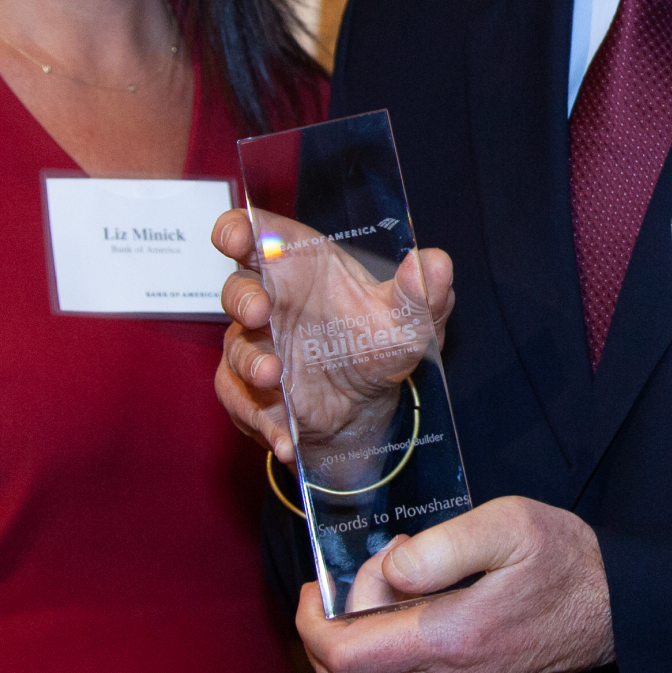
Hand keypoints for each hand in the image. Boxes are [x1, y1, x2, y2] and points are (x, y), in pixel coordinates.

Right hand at [214, 204, 454, 464]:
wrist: (370, 405)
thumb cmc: (378, 343)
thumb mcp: (409, 321)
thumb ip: (423, 292)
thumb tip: (435, 262)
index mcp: (299, 266)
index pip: (256, 235)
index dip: (237, 231)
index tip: (237, 238)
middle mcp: (271, 302)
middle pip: (237, 289)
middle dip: (242, 299)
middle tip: (258, 313)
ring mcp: (255, 347)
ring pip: (236, 349)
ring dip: (250, 362)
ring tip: (272, 378)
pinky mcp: (249, 393)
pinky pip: (243, 405)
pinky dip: (262, 423)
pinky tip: (287, 441)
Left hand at [294, 497, 615, 672]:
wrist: (619, 609)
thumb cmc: (565, 560)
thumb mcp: (509, 525)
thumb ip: (442, 546)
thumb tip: (391, 572)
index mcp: (451, 639)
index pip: (343, 657)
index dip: (313, 621)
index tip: (323, 580)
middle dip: (323, 633)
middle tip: (345, 583)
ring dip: (357, 637)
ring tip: (390, 584)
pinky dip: (385, 645)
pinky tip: (414, 601)